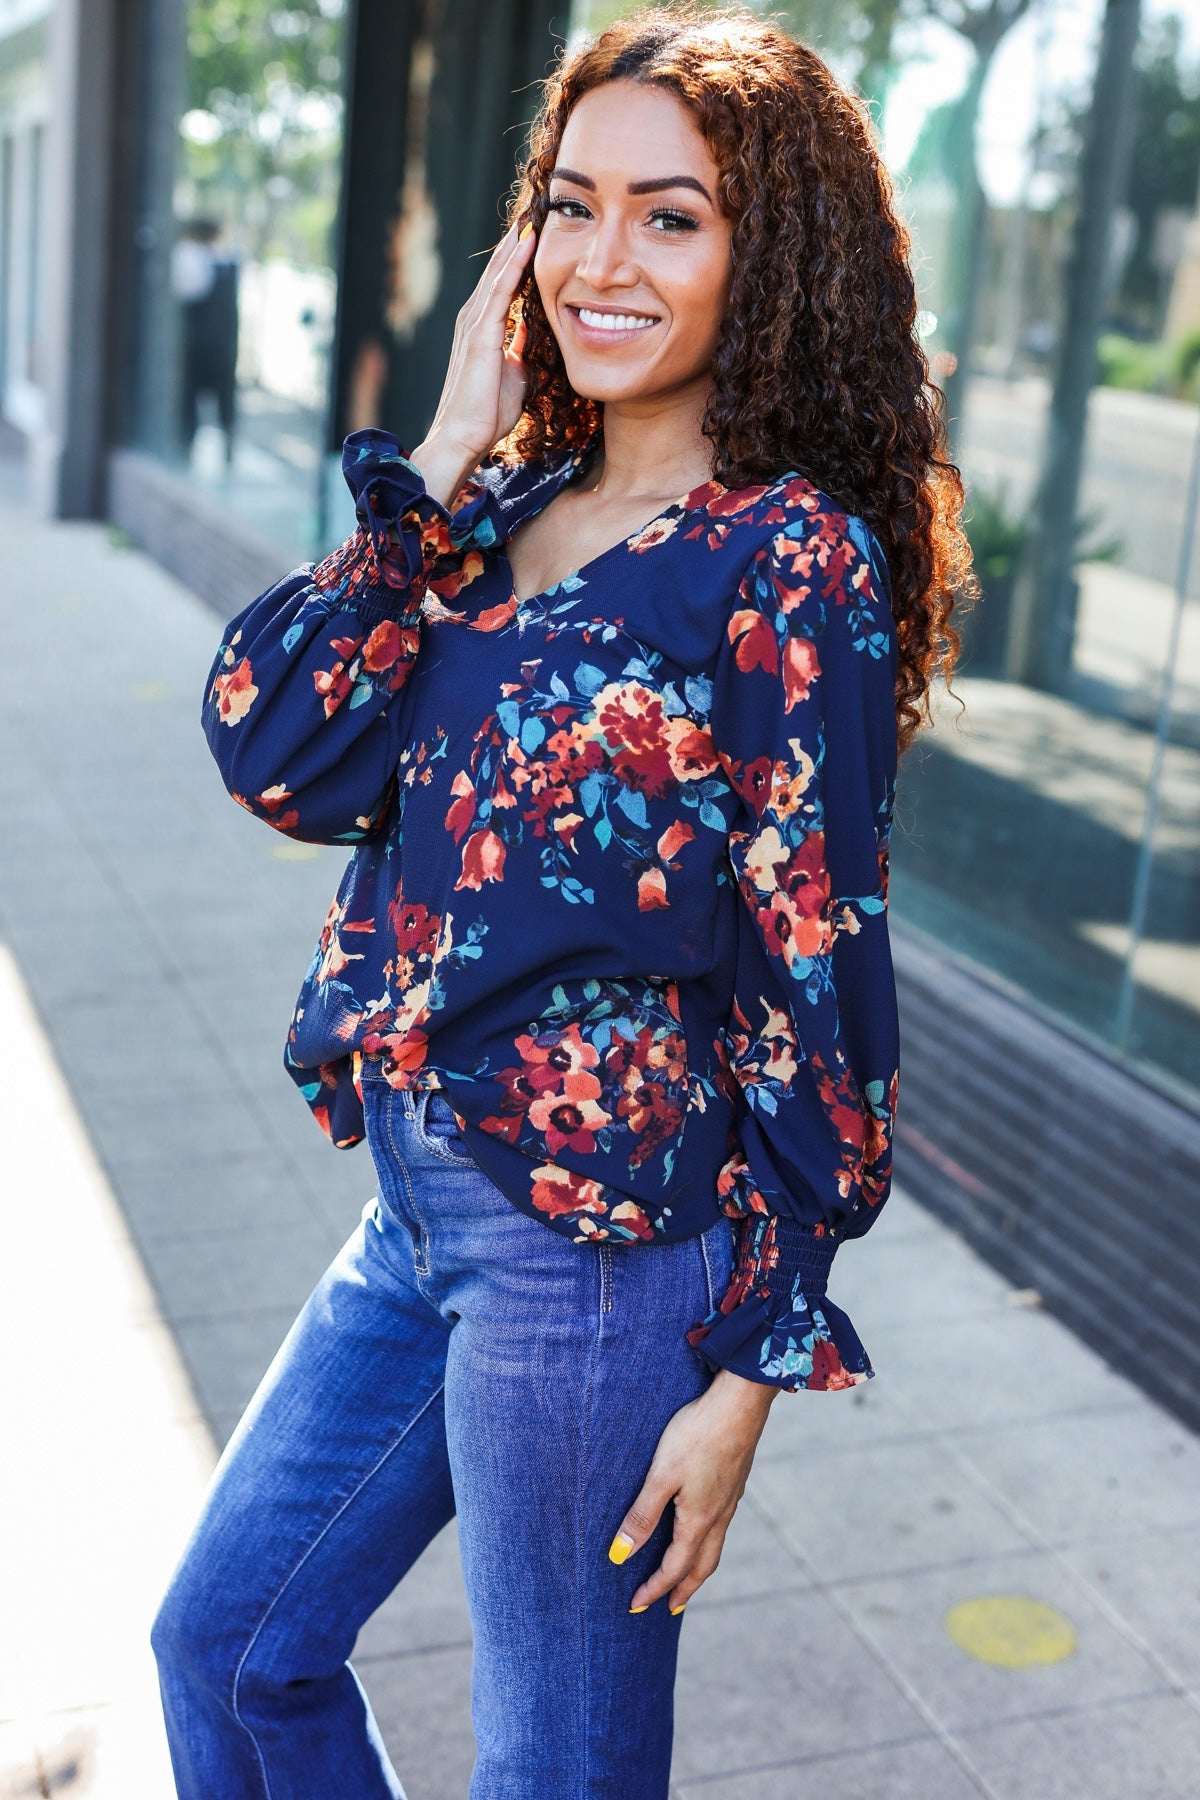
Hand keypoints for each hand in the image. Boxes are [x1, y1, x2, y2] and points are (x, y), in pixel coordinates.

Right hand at [416, 217, 536, 495]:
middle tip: (538, 204)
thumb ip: (523, 346)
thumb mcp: (517, 372)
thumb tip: (537, 330)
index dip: (521, 255)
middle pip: (499, 267)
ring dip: (516, 241)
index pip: (503, 281)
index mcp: (484, 326)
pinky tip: (527, 242)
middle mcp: (474, 317)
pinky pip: (499, 290)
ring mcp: (474, 323)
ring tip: (534, 210)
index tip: (539, 228)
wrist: (464, 438)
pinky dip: (513, 264)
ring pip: (498, 271)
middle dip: (518, 238)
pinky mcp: (479, 334)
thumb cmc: (488, 412)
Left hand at [609, 1368, 779, 1614]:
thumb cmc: (697, 1435)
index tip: (635, 1605)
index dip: (654, 1589)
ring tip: (686, 1578)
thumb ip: (642, 1516)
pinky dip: (707, 1543)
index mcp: (699, 1520)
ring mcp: (730, 1499)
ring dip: (697, 1569)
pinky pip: (721, 1527)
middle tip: (669, 1609)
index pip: (674, 1568)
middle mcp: (719, 1516)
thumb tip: (620, 1556)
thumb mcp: (661, 1476)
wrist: (740, 1403)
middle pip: (702, 1567)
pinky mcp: (735, 1482)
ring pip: (714, 1547)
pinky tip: (702, 1529)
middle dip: (684, 1590)